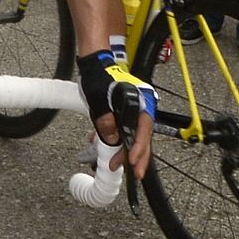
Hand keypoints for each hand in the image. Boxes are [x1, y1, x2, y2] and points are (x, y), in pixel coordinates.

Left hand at [77, 51, 153, 178]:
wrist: (94, 65)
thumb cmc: (99, 77)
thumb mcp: (99, 99)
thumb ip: (105, 119)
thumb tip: (111, 138)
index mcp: (141, 104)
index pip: (144, 131)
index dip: (139, 149)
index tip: (134, 163)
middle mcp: (140, 109)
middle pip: (142, 137)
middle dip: (137, 157)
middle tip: (133, 173)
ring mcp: (132, 111)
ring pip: (132, 135)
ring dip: (124, 150)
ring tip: (116, 164)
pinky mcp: (123, 112)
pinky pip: (122, 129)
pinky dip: (115, 139)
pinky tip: (105, 146)